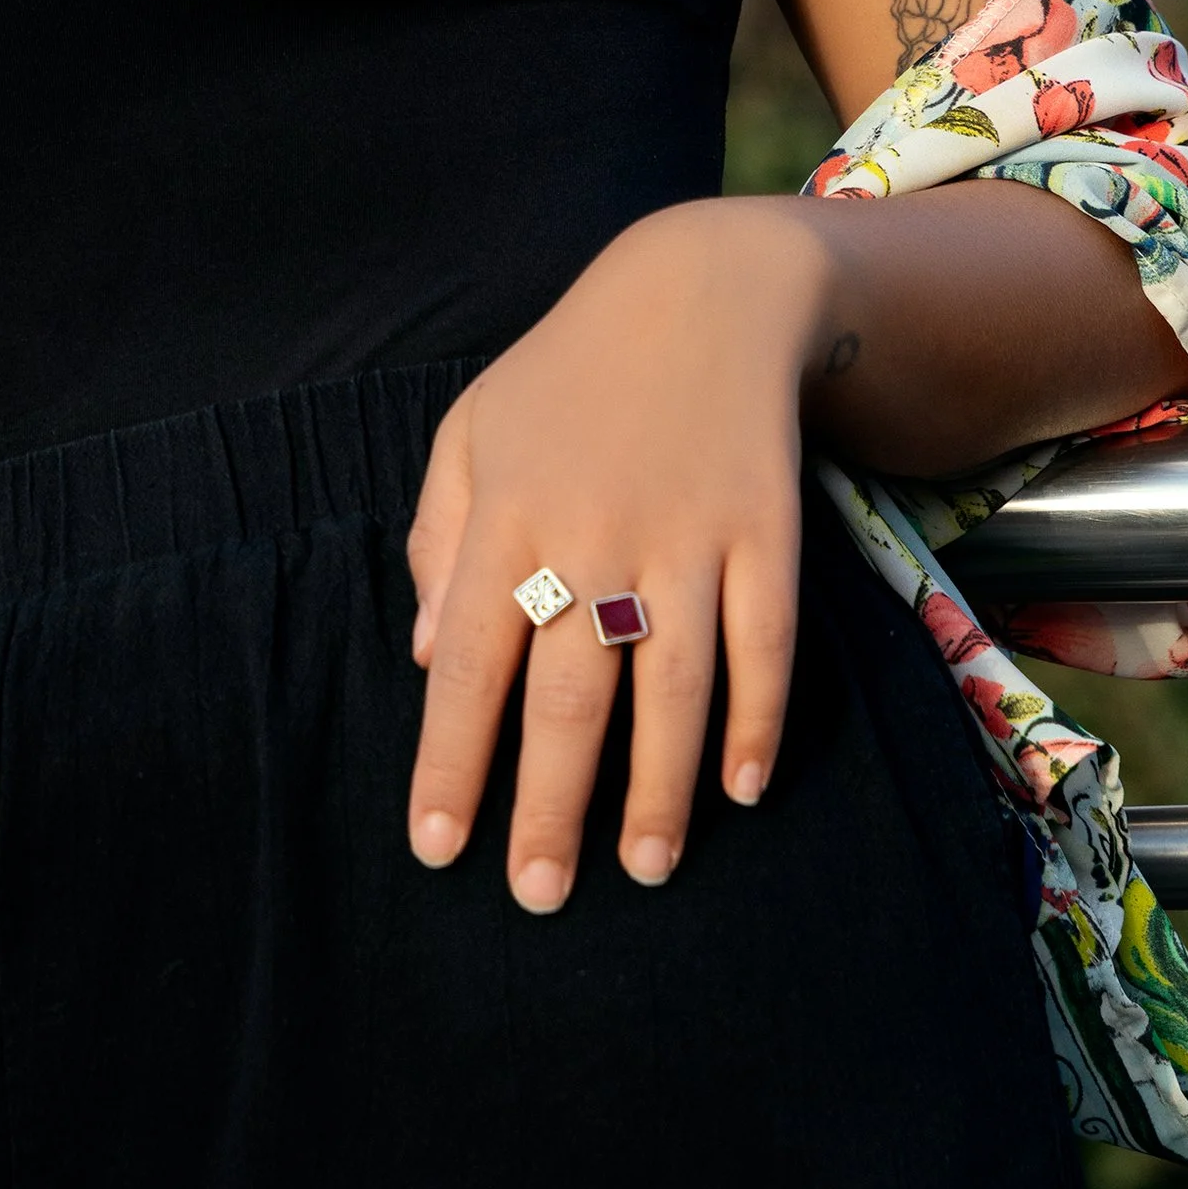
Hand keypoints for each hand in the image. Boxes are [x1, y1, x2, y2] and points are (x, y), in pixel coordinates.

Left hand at [405, 199, 824, 913]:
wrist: (699, 292)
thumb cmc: (566, 375)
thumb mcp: (472, 433)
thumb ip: (437, 540)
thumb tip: (423, 656)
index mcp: (505, 517)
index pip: (465, 666)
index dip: (450, 763)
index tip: (435, 848)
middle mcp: (590, 535)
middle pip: (565, 699)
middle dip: (547, 808)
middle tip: (537, 896)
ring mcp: (685, 536)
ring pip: (669, 689)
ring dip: (658, 792)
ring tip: (647, 871)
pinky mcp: (764, 531)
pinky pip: (764, 645)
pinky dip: (756, 722)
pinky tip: (740, 786)